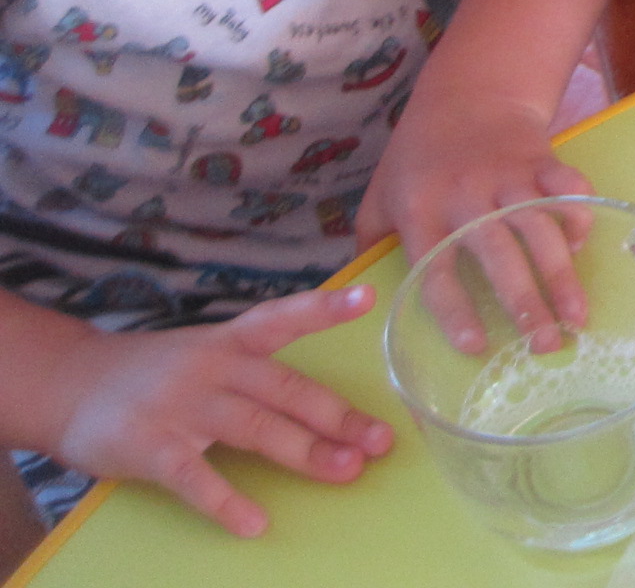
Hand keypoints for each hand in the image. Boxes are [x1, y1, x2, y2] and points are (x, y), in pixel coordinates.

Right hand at [52, 286, 394, 535]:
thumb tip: (330, 412)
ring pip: (253, 428)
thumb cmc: (158, 373)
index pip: (282, 317)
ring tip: (347, 471)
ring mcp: (180, 404)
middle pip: (284, 388)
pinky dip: (225, 500)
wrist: (68, 383)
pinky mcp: (148, 444)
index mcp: (231, 340)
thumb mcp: (209, 352)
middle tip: (381, 441)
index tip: (367, 298)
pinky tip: (254, 522)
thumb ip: (261, 372)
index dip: (324, 308)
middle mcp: (212, 365)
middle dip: (337, 416)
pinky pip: (193, 476)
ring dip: (303, 451)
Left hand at [357, 92, 589, 354]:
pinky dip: (579, 217)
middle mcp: (464, 196)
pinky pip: (568, 189)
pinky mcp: (540, 159)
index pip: (436, 270)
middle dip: (526, 303)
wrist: (465, 94)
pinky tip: (581, 246)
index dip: (455, 312)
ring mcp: (507, 176)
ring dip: (562, 275)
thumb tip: (354, 301)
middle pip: (498, 255)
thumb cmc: (417, 157)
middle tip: (546, 346)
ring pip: (540, 229)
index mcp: (420, 212)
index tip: (476, 347)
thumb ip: (370, 245)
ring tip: (578, 317)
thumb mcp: (379, 197)